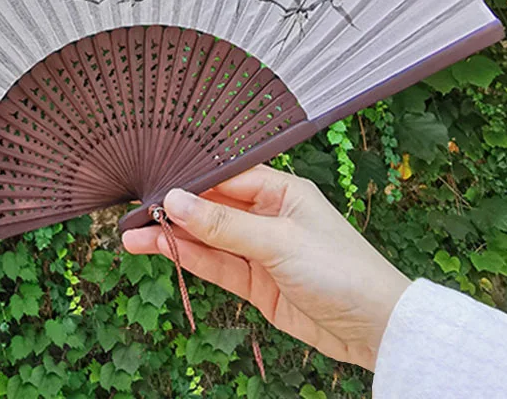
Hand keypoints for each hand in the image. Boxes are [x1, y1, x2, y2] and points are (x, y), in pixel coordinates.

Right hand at [122, 165, 409, 371]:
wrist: (376, 329)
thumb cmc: (341, 270)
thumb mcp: (279, 242)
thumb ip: (224, 225)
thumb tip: (176, 201)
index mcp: (280, 190)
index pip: (224, 177)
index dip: (188, 181)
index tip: (152, 185)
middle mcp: (266, 215)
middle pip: (210, 207)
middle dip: (174, 210)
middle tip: (133, 213)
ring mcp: (258, 249)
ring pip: (207, 238)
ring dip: (172, 237)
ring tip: (131, 237)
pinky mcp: (255, 282)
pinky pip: (215, 265)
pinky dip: (188, 258)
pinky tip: (160, 250)